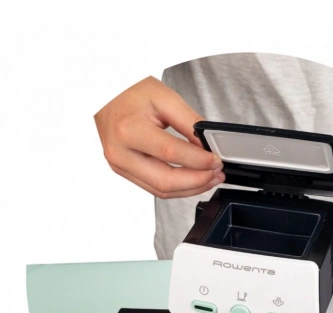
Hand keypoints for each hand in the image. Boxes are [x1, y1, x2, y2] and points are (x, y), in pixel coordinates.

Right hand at [94, 76, 224, 197]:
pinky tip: (192, 180)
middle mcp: (120, 153)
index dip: (199, 161)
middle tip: (217, 174)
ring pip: (161, 190)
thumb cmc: (130, 91)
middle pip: (165, 181)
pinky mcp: (124, 171)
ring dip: (190, 189)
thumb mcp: (165, 98)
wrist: (105, 93)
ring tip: (210, 179)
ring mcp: (120, 165)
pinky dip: (177, 187)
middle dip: (197, 182)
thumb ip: (190, 123)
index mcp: (128, 131)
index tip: (216, 161)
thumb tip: (209, 146)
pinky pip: (154, 187)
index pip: (171, 154)